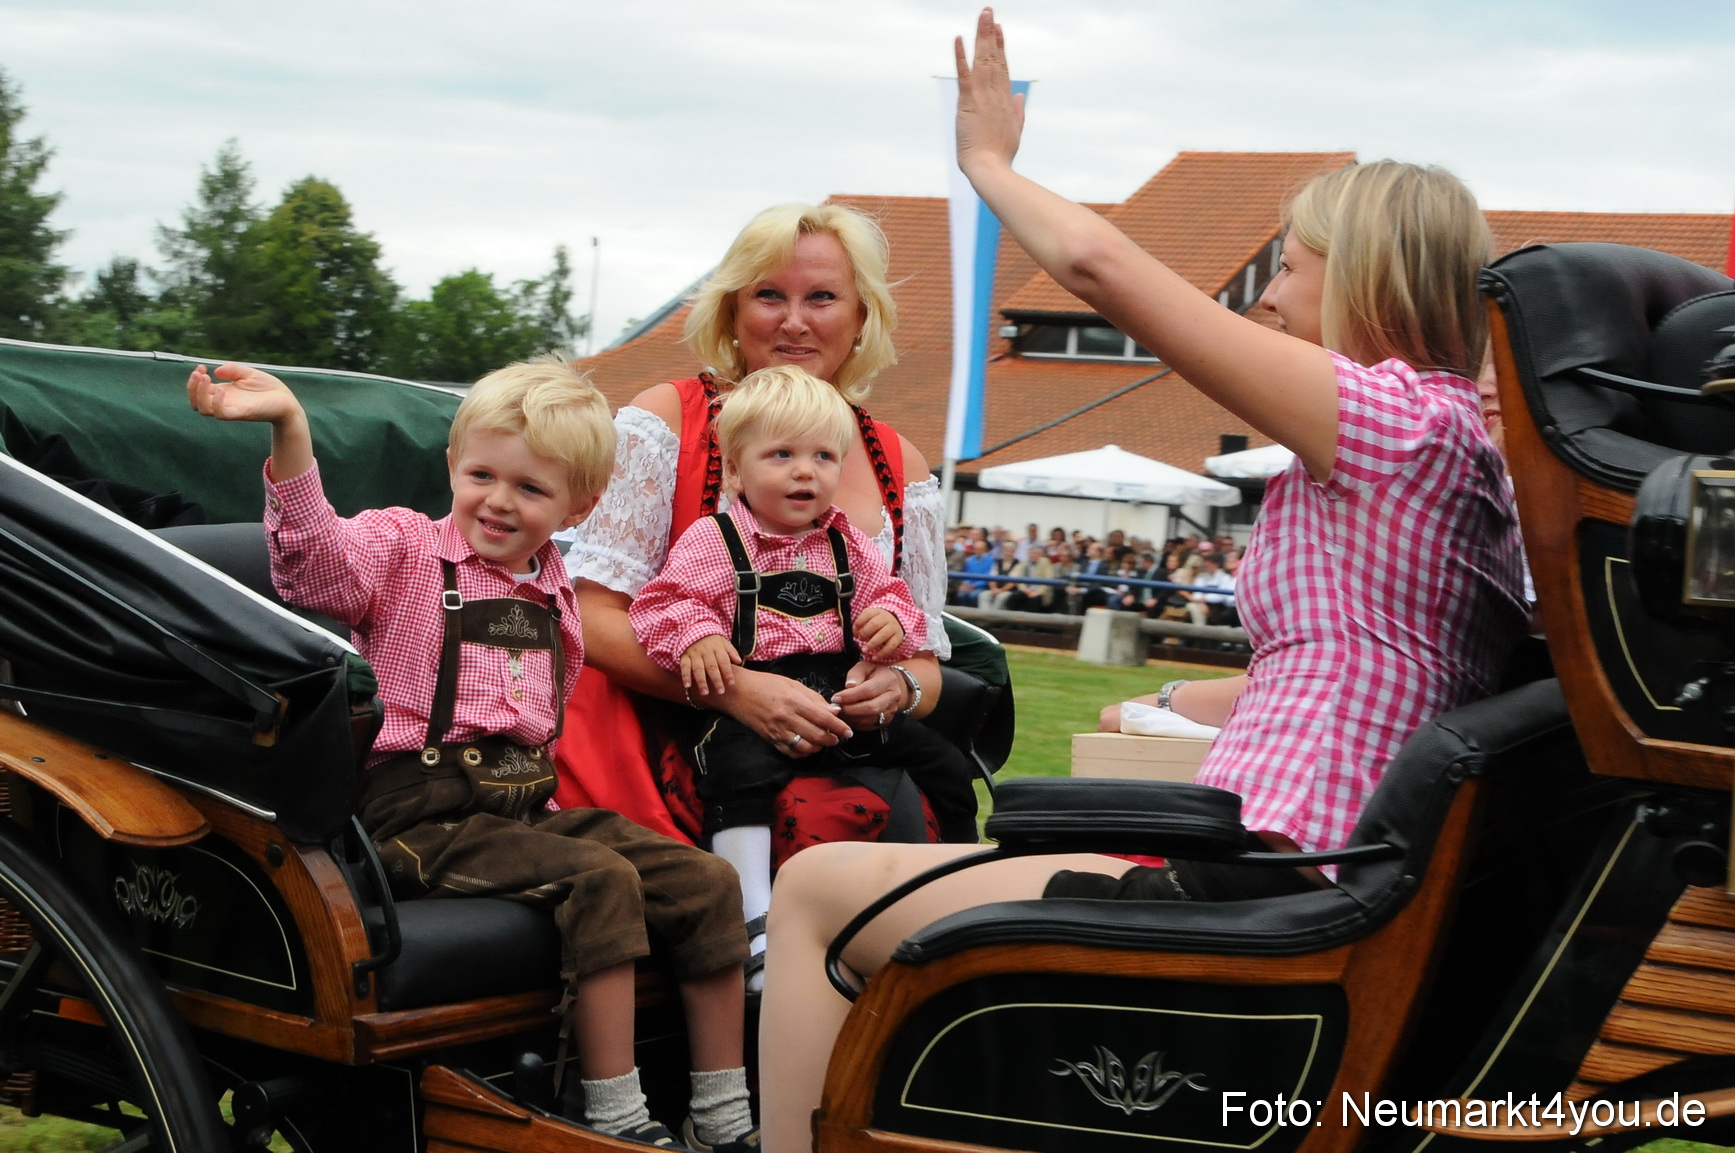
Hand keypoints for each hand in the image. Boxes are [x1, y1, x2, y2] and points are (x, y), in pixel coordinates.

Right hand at [188, 362, 312, 480]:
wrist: (288, 401)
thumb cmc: (269, 388)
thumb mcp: (248, 374)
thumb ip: (233, 370)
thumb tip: (216, 371)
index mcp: (223, 393)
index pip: (199, 392)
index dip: (195, 380)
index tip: (201, 366)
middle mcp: (224, 403)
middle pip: (196, 402)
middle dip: (192, 387)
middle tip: (200, 373)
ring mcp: (232, 409)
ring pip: (204, 409)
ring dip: (199, 394)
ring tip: (206, 377)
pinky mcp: (242, 414)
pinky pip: (222, 414)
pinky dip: (216, 404)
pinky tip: (221, 390)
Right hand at [679, 634, 740, 698]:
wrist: (695, 627)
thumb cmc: (712, 639)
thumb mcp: (724, 642)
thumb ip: (731, 652)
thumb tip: (739, 661)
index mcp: (717, 648)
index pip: (724, 661)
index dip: (728, 673)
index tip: (731, 683)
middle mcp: (706, 651)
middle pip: (712, 667)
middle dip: (716, 680)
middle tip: (720, 691)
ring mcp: (694, 654)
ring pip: (698, 669)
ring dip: (701, 681)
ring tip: (705, 692)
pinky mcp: (685, 656)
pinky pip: (685, 667)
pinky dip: (685, 676)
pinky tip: (687, 685)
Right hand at [711, 667, 850, 758]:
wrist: (738, 693)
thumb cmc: (766, 684)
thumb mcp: (792, 684)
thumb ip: (814, 698)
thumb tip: (834, 711)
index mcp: (793, 701)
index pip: (823, 718)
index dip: (839, 726)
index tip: (848, 731)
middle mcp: (786, 718)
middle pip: (817, 735)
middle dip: (832, 739)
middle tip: (838, 737)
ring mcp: (777, 731)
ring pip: (805, 747)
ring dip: (819, 747)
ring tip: (824, 741)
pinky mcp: (770, 739)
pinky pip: (791, 752)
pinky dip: (803, 752)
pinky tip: (809, 746)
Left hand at [832, 661, 909, 731]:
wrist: (890, 684)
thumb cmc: (874, 674)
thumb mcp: (864, 666)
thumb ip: (855, 674)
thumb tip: (849, 685)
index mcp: (888, 681)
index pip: (868, 690)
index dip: (850, 696)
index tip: (836, 698)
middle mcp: (893, 697)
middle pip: (871, 707)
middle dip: (850, 709)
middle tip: (837, 707)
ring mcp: (891, 710)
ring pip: (870, 719)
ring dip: (852, 718)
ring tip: (841, 711)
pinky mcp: (886, 720)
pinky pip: (869, 726)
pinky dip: (856, 723)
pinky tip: (848, 716)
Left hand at [853, 608, 904, 661]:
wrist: (895, 623)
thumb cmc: (877, 623)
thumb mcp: (869, 619)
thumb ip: (860, 624)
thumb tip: (855, 633)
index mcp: (877, 612)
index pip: (867, 614)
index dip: (859, 622)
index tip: (854, 631)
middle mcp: (886, 618)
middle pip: (874, 624)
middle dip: (865, 632)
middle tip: (860, 639)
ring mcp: (893, 628)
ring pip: (883, 635)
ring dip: (872, 643)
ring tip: (864, 650)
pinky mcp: (898, 638)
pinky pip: (891, 646)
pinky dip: (882, 653)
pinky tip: (874, 657)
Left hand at [954, 8, 1024, 174]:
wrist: (990, 168)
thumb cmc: (999, 155)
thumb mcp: (1014, 131)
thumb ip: (1018, 111)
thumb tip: (1021, 96)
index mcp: (1005, 100)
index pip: (1003, 68)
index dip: (1000, 47)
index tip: (999, 30)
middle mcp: (996, 93)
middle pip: (994, 58)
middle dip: (991, 33)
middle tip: (989, 12)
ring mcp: (983, 96)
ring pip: (982, 60)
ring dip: (982, 36)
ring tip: (983, 16)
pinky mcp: (969, 101)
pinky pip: (963, 74)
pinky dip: (960, 56)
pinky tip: (958, 39)